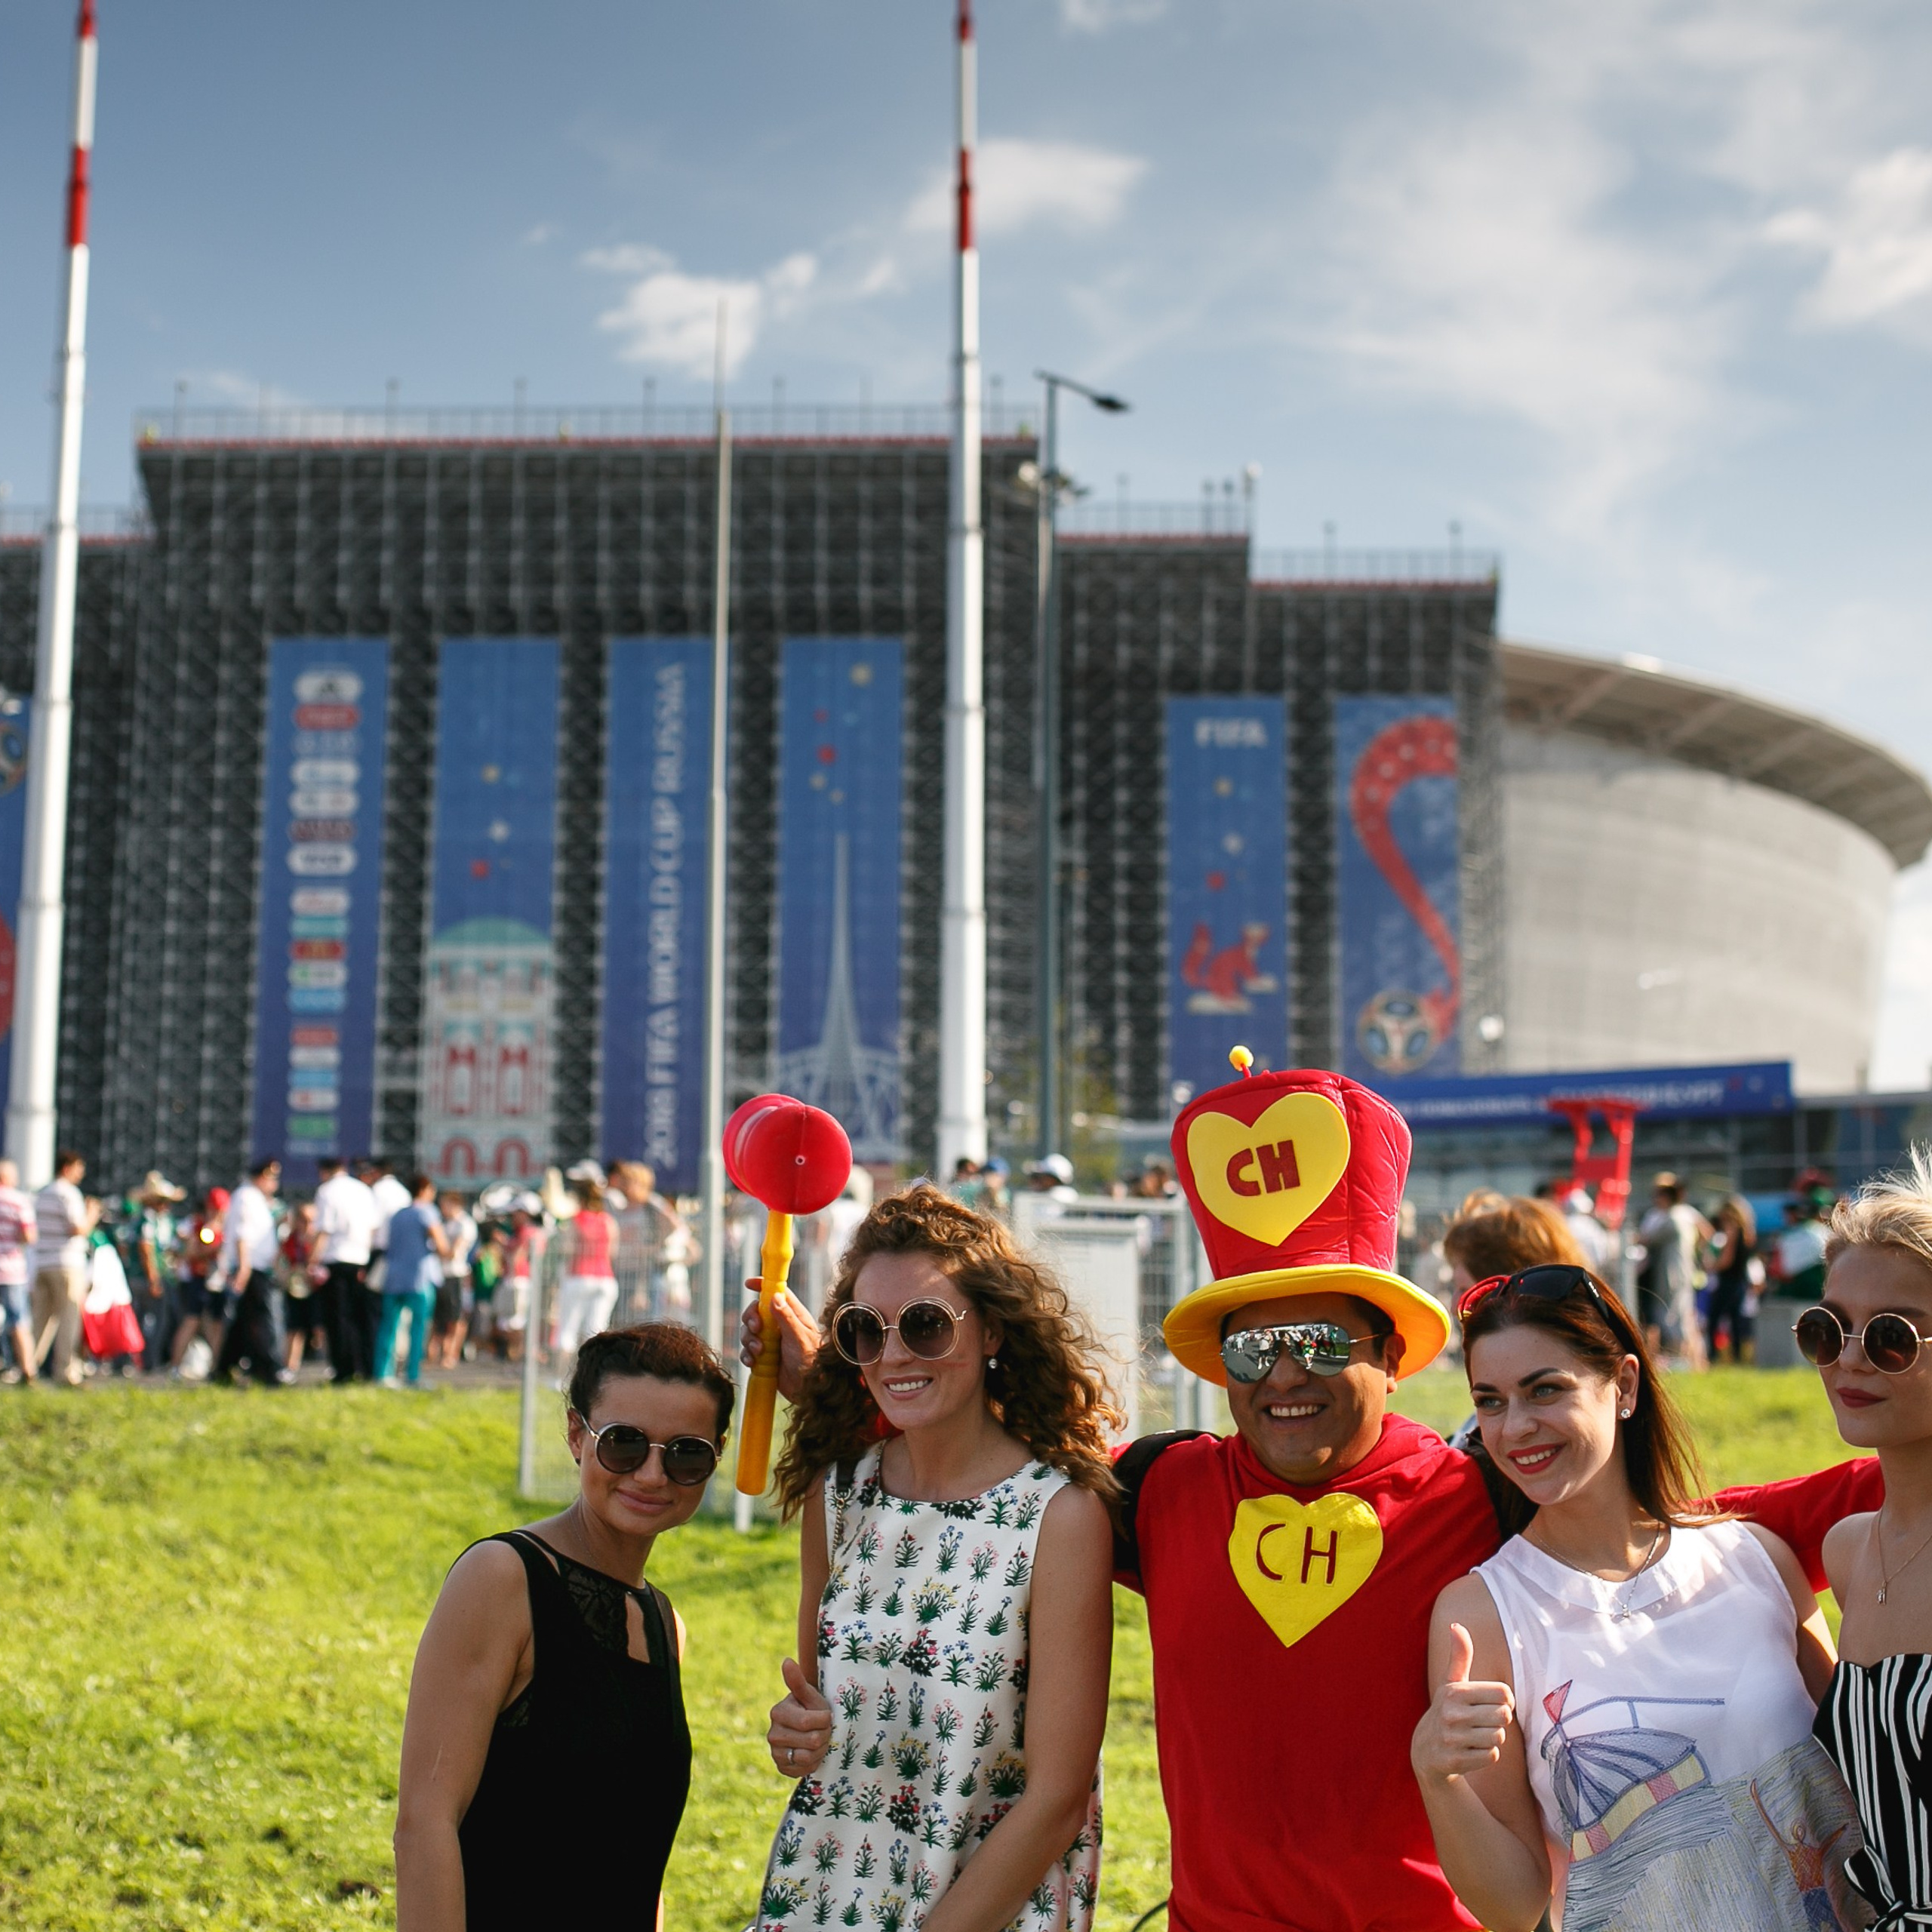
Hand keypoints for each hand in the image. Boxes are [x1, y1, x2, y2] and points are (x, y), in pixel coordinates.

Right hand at [740, 1281, 822, 1401]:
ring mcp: (771, 1341)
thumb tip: (774, 1296)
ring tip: (760, 1352)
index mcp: (792, 1315)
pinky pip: (747, 1351)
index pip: (776, 1293)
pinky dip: (747, 1355)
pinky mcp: (764, 1358)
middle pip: (755, 1311)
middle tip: (757, 1328)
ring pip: (748, 1332)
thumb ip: (786, 1318)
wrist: (810, 1389)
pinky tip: (753, 1362)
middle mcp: (779, 1326)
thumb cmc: (812, 1361)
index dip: (762, 1285)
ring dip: (749, 1340)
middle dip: (751, 1318)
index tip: (749, 1283)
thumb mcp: (800, 1337)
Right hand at [767, 1656, 831, 1777]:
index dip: (824, 1721)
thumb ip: (798, 1681)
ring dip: (820, 1750)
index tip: (826, 1716)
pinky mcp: (781, 1767)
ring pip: (808, 1757)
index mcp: (778, 1712)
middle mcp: (773, 1734)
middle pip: (811, 1741)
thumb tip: (787, 1661)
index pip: (807, 1722)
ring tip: (819, 1741)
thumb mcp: (809, 1695)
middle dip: (825, 1735)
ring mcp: (775, 1752)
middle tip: (824, 1730)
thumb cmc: (811, 1709)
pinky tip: (812, 1753)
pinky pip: (804, 1770)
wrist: (809, 1731)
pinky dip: (813, 1763)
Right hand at [1412, 1624, 1514, 1783]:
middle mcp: (1452, 1713)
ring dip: (1492, 1738)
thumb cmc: (1447, 1710)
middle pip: (1504, 1716)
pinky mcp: (1456, 1761)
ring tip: (1476, 1735)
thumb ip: (1460, 1655)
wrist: (1425, 1751)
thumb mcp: (1451, 1683)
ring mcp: (1453, 1738)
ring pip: (1499, 1737)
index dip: (1505, 1699)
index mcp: (1455, 1690)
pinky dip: (1487, 1755)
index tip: (1492, 1703)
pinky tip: (1471, 1750)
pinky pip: (1492, 1756)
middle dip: (1499, 1720)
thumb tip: (1456, 1625)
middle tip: (1483, 1721)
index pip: (1504, 1693)